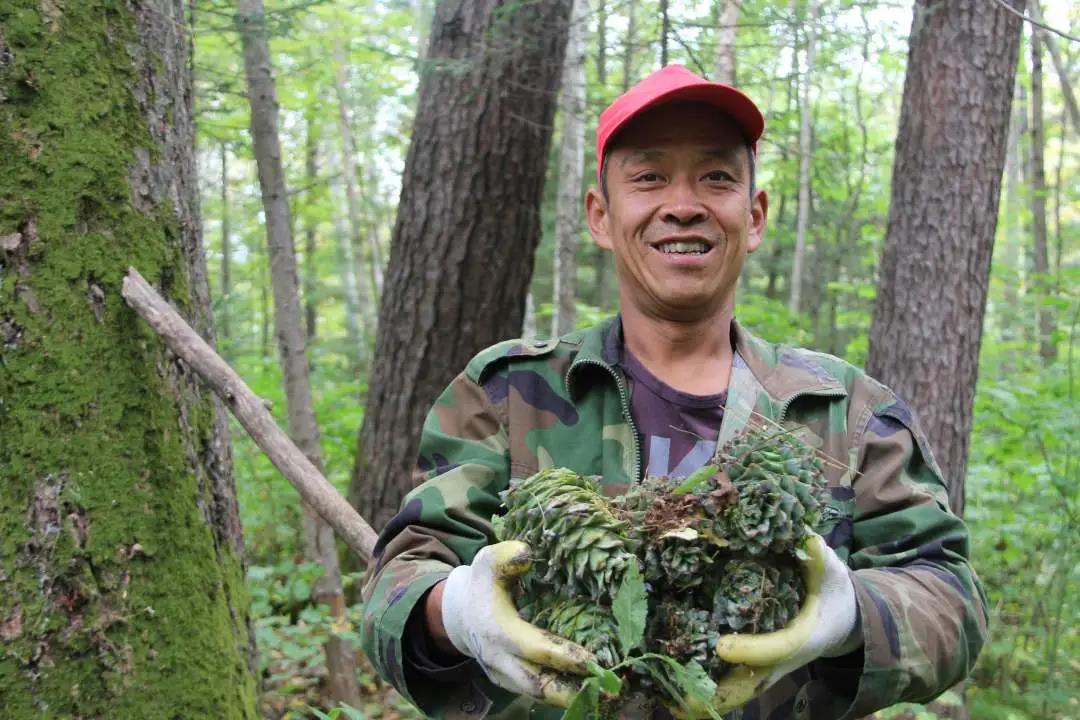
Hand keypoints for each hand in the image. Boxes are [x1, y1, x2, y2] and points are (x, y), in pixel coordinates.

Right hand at [439, 540, 595, 705]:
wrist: (461, 613)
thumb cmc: (482, 584)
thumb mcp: (487, 562)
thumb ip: (505, 556)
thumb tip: (527, 554)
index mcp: (496, 630)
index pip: (533, 648)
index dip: (563, 655)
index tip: (594, 660)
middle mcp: (498, 659)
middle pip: (537, 685)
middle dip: (571, 690)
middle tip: (607, 689)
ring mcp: (502, 674)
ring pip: (538, 695)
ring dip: (570, 696)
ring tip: (604, 694)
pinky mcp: (509, 682)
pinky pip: (536, 693)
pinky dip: (560, 694)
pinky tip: (586, 689)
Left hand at [678, 535, 859, 716]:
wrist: (843, 619)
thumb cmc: (834, 594)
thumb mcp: (833, 574)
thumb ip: (820, 558)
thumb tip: (805, 539)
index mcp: (804, 636)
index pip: (778, 647)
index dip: (752, 649)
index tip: (721, 647)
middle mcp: (783, 658)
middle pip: (751, 683)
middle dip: (720, 694)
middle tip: (684, 702)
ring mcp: (769, 666)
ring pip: (738, 688)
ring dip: (707, 694)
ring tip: (672, 702)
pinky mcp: (757, 665)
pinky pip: (732, 681)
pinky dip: (708, 686)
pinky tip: (676, 690)